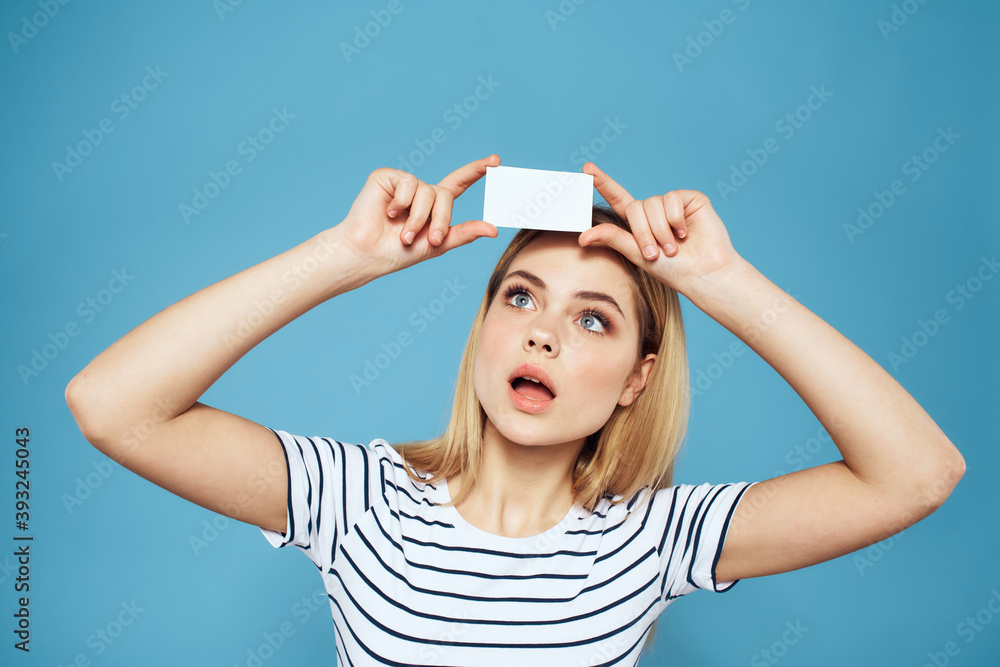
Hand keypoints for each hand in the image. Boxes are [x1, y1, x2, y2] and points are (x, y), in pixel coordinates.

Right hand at [335, 155, 499, 276]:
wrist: (368, 254)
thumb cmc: (398, 253)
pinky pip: (407, 184)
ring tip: (403, 233)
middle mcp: (420, 190)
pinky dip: (401, 204)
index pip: (459, 183)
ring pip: (427, 192)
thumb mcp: (437, 245)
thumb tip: (494, 230)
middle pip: (446, 195)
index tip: (496, 161)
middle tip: (429, 240)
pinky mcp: (387, 177)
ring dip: (418, 218)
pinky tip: (387, 213)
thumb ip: (464, 234)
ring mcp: (403, 182)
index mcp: (433, 205)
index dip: (476, 170)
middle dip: (441, 220)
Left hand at [578, 162, 746, 296]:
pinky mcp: (690, 198)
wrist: (703, 273)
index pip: (617, 198)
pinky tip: (686, 232)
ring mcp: (673, 203)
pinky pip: (672, 199)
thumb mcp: (636, 254)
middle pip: (635, 207)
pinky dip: (676, 219)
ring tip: (674, 248)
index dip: (603, 182)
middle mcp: (655, 210)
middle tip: (656, 253)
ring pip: (653, 204)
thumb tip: (582, 236)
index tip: (587, 169)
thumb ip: (612, 238)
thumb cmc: (672, 270)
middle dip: (643, 233)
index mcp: (639, 223)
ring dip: (661, 230)